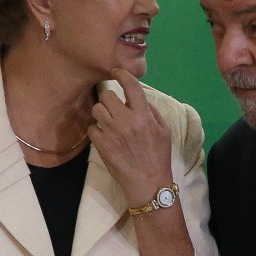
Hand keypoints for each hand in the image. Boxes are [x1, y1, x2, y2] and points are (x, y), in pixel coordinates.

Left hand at [88, 68, 172, 206]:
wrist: (148, 183)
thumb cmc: (159, 157)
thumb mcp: (163, 131)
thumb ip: (151, 111)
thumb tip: (138, 99)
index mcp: (143, 116)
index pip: (131, 86)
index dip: (122, 75)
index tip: (116, 72)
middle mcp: (126, 121)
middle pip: (107, 96)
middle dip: (110, 98)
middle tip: (114, 105)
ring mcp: (111, 133)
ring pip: (97, 110)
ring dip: (101, 112)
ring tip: (108, 120)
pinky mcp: (101, 145)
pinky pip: (91, 128)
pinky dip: (96, 130)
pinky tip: (104, 135)